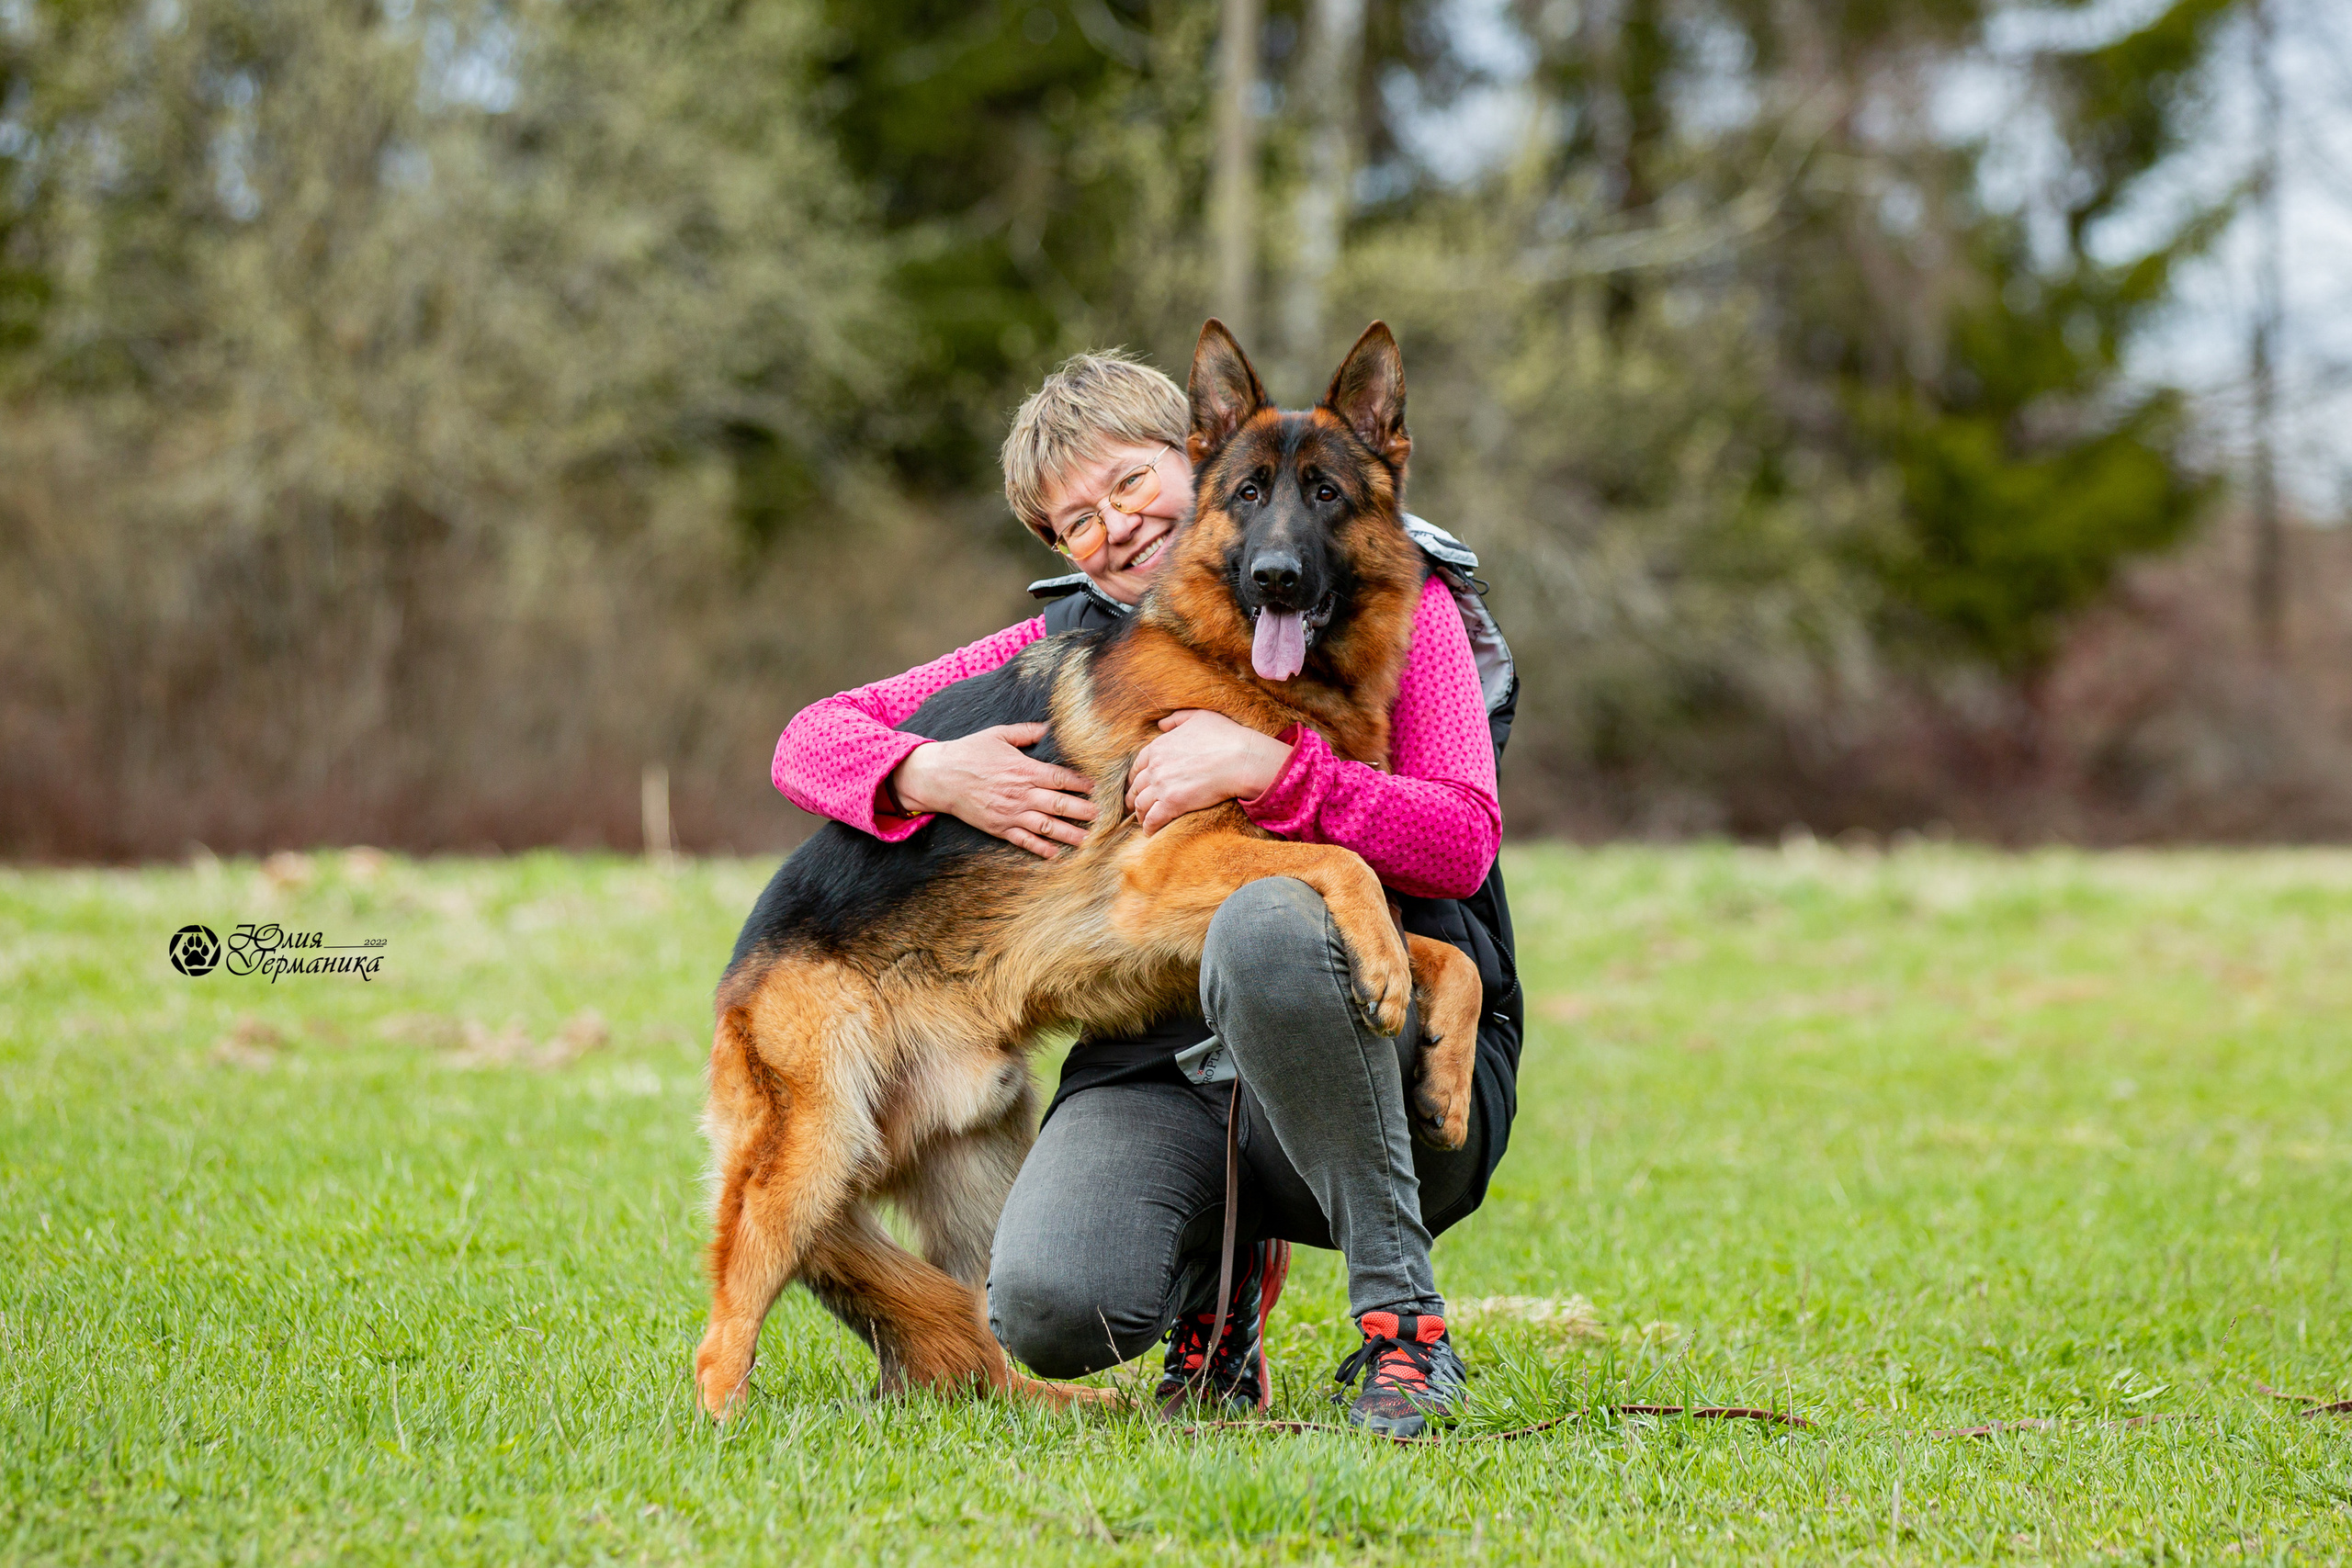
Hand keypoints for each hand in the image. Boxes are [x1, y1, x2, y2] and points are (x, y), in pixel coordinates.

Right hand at [891, 724, 1096, 858]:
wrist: (940, 777)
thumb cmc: (969, 752)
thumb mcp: (998, 734)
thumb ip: (1026, 732)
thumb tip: (1048, 726)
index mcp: (1024, 770)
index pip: (1060, 778)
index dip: (1080, 783)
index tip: (1094, 787)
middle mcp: (1021, 794)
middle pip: (1059, 804)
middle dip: (1082, 811)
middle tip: (1100, 816)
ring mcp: (1010, 813)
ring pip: (1046, 826)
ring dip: (1068, 834)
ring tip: (1086, 839)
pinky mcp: (999, 828)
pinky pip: (1024, 841)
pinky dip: (1040, 849)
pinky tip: (1055, 854)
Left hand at [1125, 710, 1292, 834]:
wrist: (1241, 759)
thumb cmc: (1225, 736)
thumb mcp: (1199, 717)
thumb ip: (1176, 719)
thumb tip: (1160, 724)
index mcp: (1158, 746)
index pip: (1138, 765)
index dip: (1135, 777)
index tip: (1135, 786)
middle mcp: (1155, 766)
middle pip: (1136, 786)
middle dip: (1133, 797)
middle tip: (1134, 807)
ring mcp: (1162, 786)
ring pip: (1141, 805)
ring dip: (1140, 814)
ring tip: (1143, 821)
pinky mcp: (1172, 804)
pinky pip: (1153, 820)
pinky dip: (1149, 827)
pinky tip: (1150, 832)